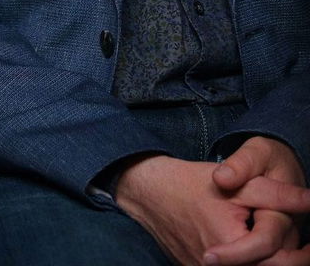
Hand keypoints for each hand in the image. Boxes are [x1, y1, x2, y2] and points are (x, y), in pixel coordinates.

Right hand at [116, 147, 309, 265]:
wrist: (149, 191)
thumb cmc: (192, 185)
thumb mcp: (238, 185)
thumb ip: (278, 196)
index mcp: (231, 248)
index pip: (280, 263)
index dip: (303, 256)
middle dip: (285, 259)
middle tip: (302, 248)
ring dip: (262, 261)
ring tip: (274, 245)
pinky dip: (243, 261)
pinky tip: (245, 245)